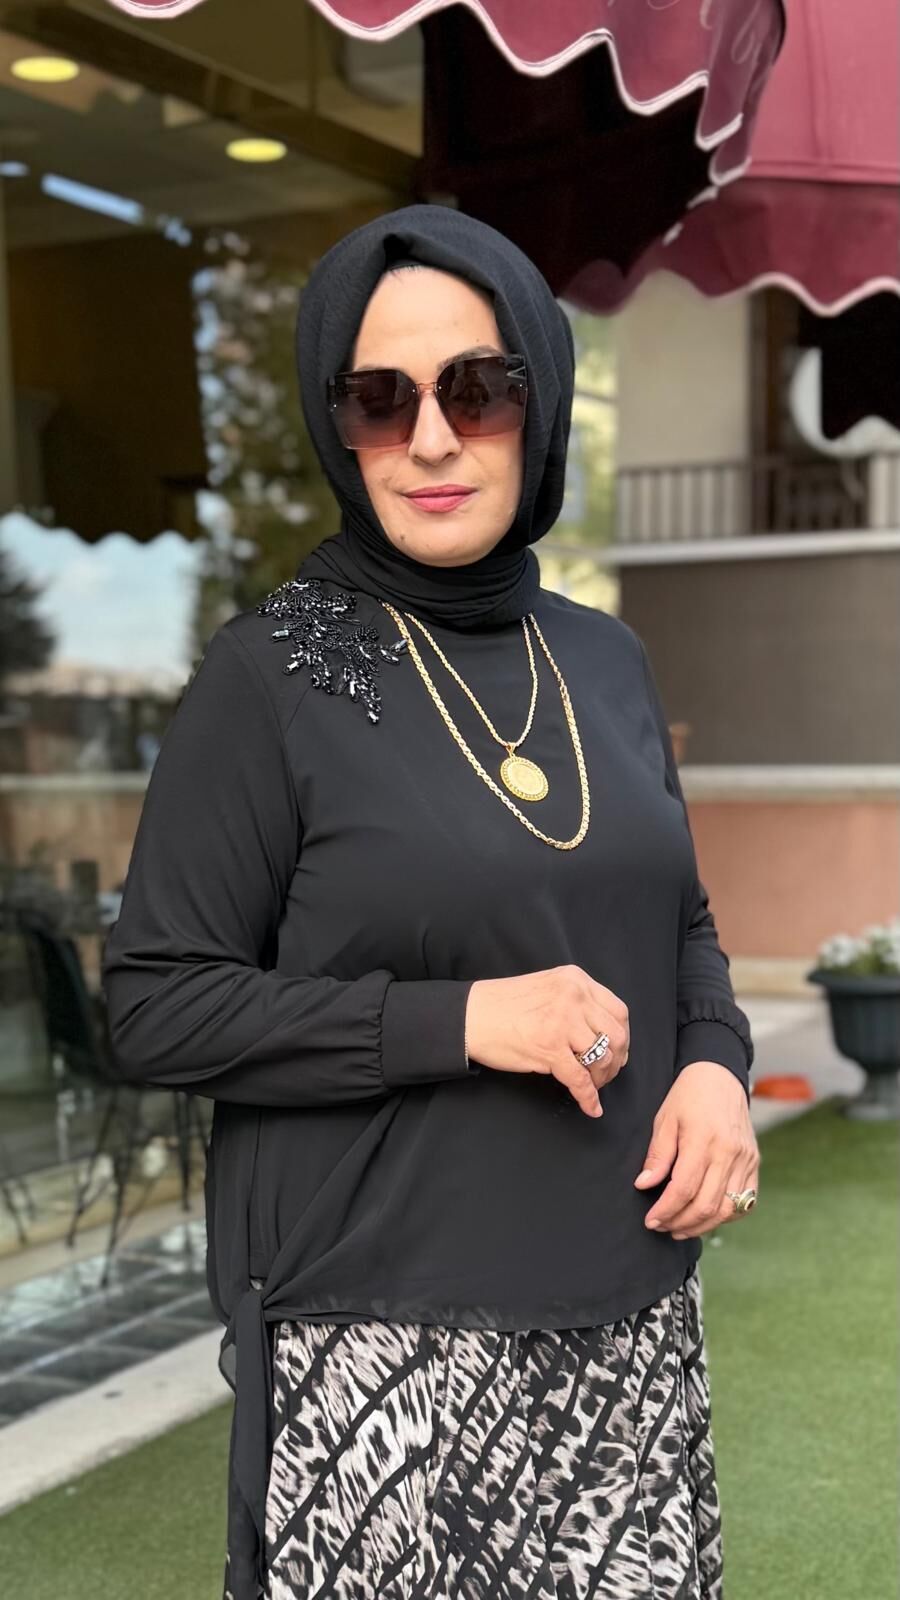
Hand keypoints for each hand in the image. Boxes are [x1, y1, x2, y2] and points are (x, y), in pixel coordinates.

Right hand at [465, 965, 628, 1119]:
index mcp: (575, 980)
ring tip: (592, 1085)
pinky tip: (590, 1107)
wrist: (469, 1016)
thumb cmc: (502, 1004)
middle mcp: (574, 997)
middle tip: (606, 1073)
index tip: (619, 1051)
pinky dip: (588, 1098)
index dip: (623, 1036)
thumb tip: (604, 1033)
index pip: (618, 1010)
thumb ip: (575, 1002)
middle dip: (616, 1061)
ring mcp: (562, 1022)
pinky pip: (580, 1080)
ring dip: (601, 1078)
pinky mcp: (549, 1048)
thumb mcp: (548, 987)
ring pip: (602, 1058)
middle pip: (617, 1035)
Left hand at [633, 1061, 759, 1237]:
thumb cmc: (688, 1096)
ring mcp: (746, 1160)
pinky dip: (726, 1216)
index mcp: (704, 1140)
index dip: (665, 1210)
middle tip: (662, 1226)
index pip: (684, 1189)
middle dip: (681, 1223)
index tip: (651, 1220)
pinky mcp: (754, 1163)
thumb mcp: (665, 1119)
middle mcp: (729, 1153)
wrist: (720, 1077)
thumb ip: (658, 1155)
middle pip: (707, 1205)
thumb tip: (644, 1185)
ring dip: (702, 1225)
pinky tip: (707, 1217)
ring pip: (727, 1209)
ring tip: (680, 1228)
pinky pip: (745, 1202)